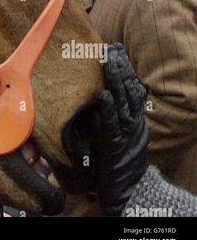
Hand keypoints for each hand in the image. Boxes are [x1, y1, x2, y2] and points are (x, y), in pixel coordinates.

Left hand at [98, 44, 148, 215]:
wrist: (130, 191)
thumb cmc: (122, 162)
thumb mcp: (123, 134)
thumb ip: (117, 115)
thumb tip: (105, 93)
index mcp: (135, 119)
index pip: (132, 88)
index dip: (125, 68)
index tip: (116, 50)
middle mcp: (133, 123)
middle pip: (128, 90)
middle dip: (120, 68)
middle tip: (111, 48)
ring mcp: (125, 134)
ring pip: (122, 102)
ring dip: (115, 81)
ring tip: (108, 61)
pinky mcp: (114, 146)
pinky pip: (111, 125)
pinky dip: (108, 109)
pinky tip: (104, 95)